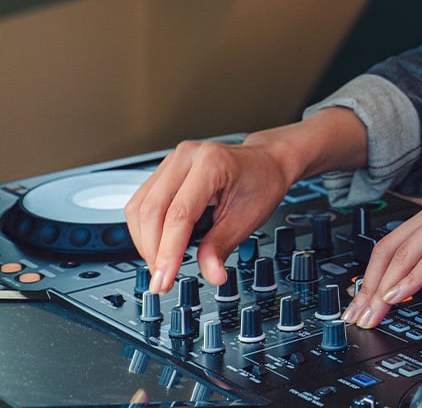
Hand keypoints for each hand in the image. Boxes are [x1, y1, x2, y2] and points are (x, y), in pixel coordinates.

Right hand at [124, 136, 295, 293]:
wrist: (266, 161)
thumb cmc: (262, 181)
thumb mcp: (249, 217)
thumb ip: (222, 246)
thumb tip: (211, 275)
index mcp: (212, 163)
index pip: (179, 214)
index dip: (168, 252)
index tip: (164, 281)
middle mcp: (187, 156)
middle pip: (152, 210)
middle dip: (152, 250)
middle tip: (161, 279)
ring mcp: (173, 161)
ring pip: (139, 206)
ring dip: (145, 242)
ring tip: (162, 265)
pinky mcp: (165, 170)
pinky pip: (142, 202)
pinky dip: (145, 229)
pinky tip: (159, 245)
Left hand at [344, 139, 421, 328]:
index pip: (398, 244)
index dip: (376, 274)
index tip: (366, 301)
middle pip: (390, 248)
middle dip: (368, 285)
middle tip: (355, 314)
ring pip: (406, 252)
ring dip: (383, 286)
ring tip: (368, 312)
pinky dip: (413, 275)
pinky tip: (398, 293)